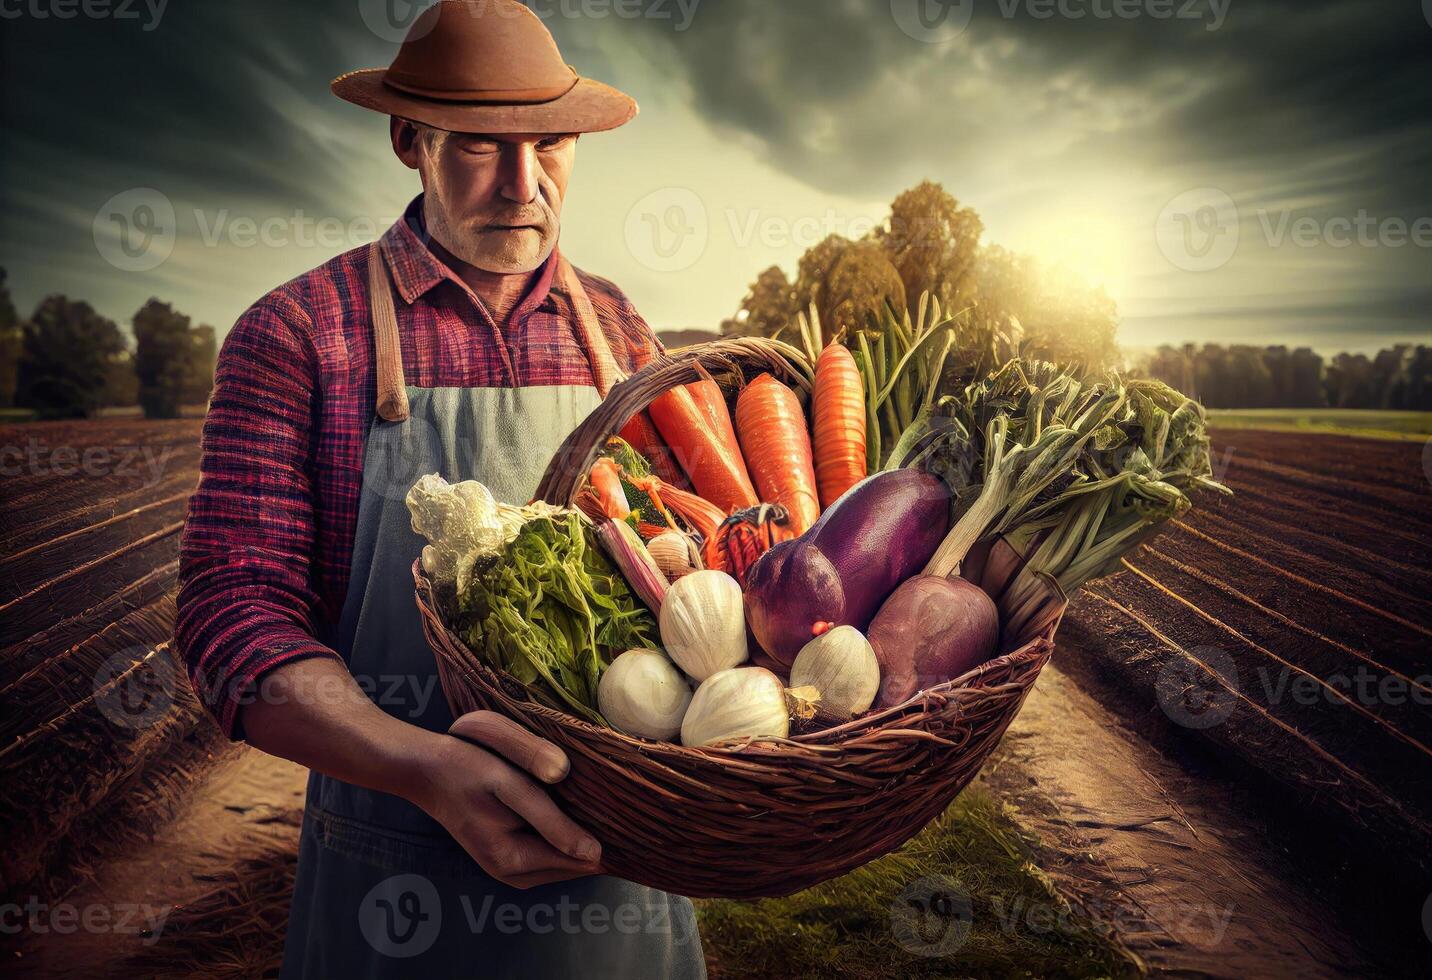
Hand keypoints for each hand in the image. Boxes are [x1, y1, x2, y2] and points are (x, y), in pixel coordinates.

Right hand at [411, 711, 603, 888]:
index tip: (619, 812)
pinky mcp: (505, 855)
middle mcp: (512, 873)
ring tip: (587, 803)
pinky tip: (563, 809)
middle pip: (574, 865)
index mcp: (514, 861)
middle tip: (605, 802)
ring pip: (562, 859)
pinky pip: (547, 851)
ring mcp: (507, 867)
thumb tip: (594, 852)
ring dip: (576, 834)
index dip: (604, 837)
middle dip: (591, 836)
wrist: (425, 768)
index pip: (582, 863)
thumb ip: (550, 819)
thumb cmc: (465, 769)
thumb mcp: (509, 786)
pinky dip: (560, 833)